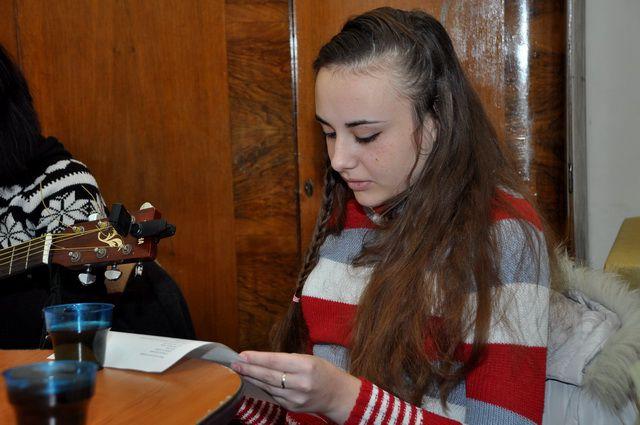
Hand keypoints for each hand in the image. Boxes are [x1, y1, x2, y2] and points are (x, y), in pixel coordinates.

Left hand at [231, 351, 360, 423]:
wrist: (337, 395)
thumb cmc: (323, 372)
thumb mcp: (309, 359)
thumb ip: (287, 360)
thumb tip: (262, 360)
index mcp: (305, 366)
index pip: (275, 361)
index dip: (257, 358)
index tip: (242, 355)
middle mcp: (300, 383)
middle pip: (268, 376)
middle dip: (249, 369)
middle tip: (235, 363)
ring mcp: (295, 397)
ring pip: (268, 387)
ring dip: (253, 378)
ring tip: (240, 371)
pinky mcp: (292, 407)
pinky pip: (273, 395)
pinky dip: (263, 387)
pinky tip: (255, 381)